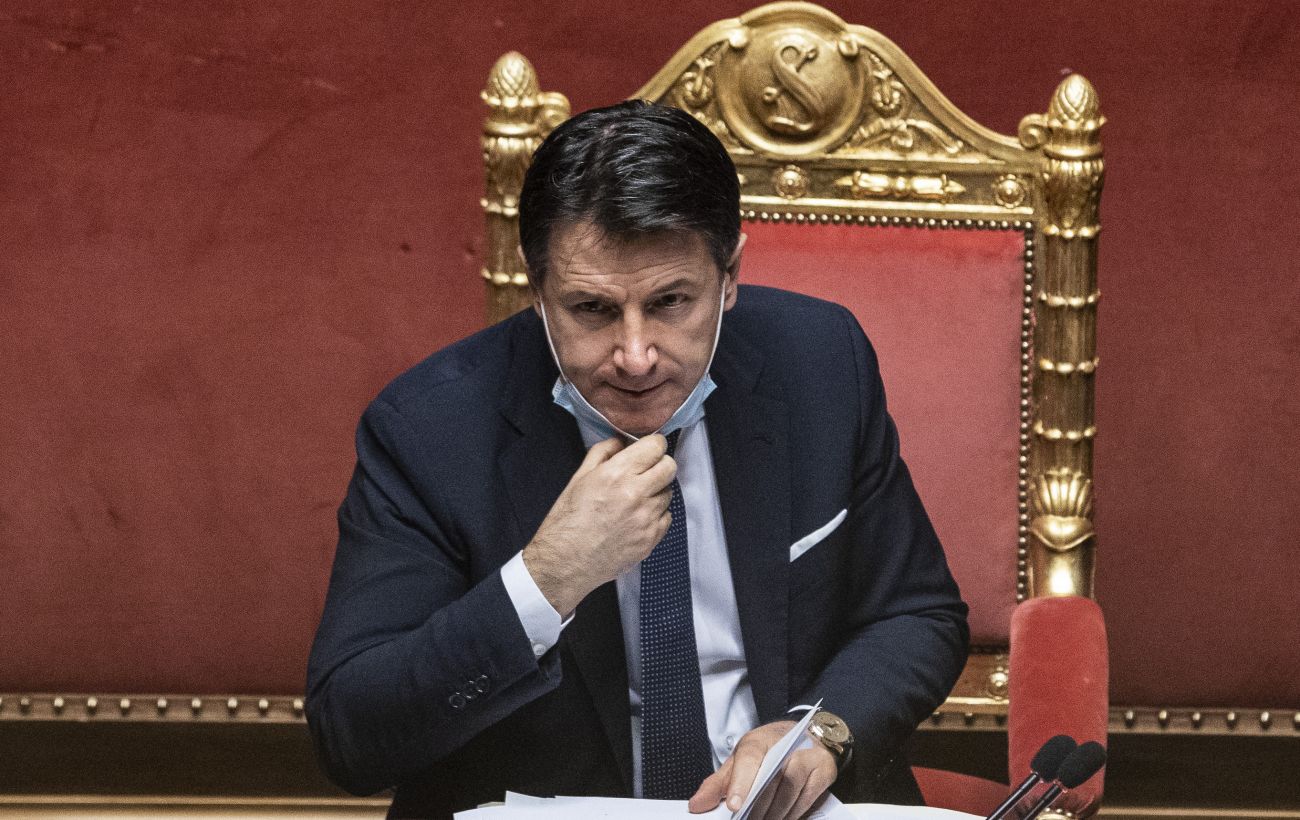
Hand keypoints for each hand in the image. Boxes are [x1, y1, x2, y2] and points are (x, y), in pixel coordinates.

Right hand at [523, 434, 675, 615]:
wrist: (565, 562)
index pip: (655, 447)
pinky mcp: (651, 539)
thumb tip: (620, 442)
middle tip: (646, 471)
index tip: (648, 449)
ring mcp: (646, 518)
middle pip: (670, 467)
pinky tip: (636, 518)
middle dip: (660, 464)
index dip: (653, 445)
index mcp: (616, 475)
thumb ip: (602, 453)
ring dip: (657, 491)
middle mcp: (635, 494)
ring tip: (635, 500)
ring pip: (669, 493)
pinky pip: (666, 517)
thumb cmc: (567, 522)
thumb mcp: (578, 478)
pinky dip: (656, 514)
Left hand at [688, 721, 836, 819]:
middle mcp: (787, 745)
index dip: (741, 782)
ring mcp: (808, 757)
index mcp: (760, 740)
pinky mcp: (823, 772)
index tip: (732, 805)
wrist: (809, 736)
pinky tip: (780, 819)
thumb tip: (697, 806)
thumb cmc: (770, 750)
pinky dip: (791, 814)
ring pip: (789, 792)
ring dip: (773, 815)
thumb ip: (718, 784)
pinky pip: (806, 800)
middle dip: (756, 808)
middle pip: (771, 780)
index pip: (750, 758)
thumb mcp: (740, 760)